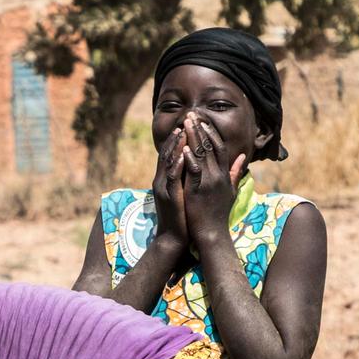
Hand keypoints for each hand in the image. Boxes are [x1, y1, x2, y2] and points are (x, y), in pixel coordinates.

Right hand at [149, 128, 191, 252]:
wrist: (174, 238)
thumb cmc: (183, 216)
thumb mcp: (185, 193)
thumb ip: (189, 178)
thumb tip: (197, 165)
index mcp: (167, 179)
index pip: (172, 154)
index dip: (179, 139)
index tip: (188, 125)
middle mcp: (162, 180)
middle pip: (168, 153)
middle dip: (177, 136)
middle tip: (186, 121)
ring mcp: (164, 188)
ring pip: (168, 162)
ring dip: (176, 146)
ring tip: (184, 132)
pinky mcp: (169, 197)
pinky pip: (172, 178)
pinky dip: (177, 165)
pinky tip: (184, 155)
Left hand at [175, 118, 245, 245]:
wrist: (212, 234)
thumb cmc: (219, 213)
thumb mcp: (230, 191)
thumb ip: (235, 172)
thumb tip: (243, 157)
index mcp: (224, 175)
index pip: (220, 147)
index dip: (211, 133)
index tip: (203, 121)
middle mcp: (218, 176)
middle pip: (210, 146)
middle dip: (200, 129)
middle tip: (192, 115)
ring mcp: (209, 183)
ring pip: (201, 155)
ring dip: (193, 137)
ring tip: (185, 123)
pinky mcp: (198, 191)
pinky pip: (194, 171)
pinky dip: (189, 159)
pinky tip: (184, 147)